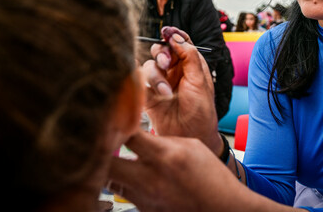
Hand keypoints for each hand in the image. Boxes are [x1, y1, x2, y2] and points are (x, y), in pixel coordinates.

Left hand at [108, 131, 245, 211]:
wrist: (221, 208)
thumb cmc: (211, 178)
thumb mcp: (192, 147)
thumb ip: (163, 140)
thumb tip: (143, 136)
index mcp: (164, 156)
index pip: (127, 135)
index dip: (118, 124)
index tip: (115, 119)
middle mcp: (150, 178)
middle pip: (106, 162)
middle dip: (101, 150)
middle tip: (103, 141)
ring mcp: (144, 197)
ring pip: (109, 181)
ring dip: (109, 168)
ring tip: (115, 158)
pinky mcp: (143, 209)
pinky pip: (123, 194)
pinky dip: (123, 184)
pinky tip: (131, 177)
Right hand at [143, 26, 220, 153]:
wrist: (191, 137)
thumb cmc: (201, 111)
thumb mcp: (200, 81)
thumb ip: (189, 56)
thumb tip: (176, 36)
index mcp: (190, 65)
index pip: (180, 42)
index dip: (173, 35)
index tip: (167, 32)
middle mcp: (174, 71)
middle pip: (161, 50)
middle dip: (162, 54)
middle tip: (167, 64)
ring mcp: (160, 82)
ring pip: (149, 65)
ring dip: (156, 76)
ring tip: (166, 93)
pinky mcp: (147, 96)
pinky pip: (138, 82)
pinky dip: (141, 83)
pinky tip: (151, 91)